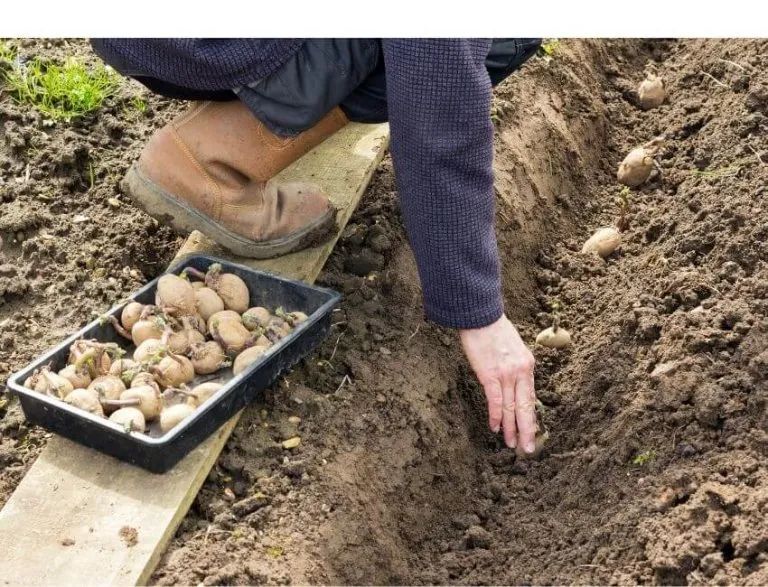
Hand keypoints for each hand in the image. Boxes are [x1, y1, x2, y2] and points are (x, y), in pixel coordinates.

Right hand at [460, 314, 537, 451]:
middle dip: (527, 430)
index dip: (531, 417)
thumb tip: (511, 381)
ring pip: (511, 408)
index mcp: (528, 365)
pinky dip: (496, 416)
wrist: (480, 315)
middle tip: (528, 448)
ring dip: (511, 428)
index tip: (532, 431)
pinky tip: (496, 429)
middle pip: (526, 407)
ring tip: (513, 444)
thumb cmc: (493, 329)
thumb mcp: (513, 347)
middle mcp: (521, 371)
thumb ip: (514, 365)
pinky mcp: (490, 375)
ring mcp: (506, 374)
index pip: (531, 397)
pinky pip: (495, 401)